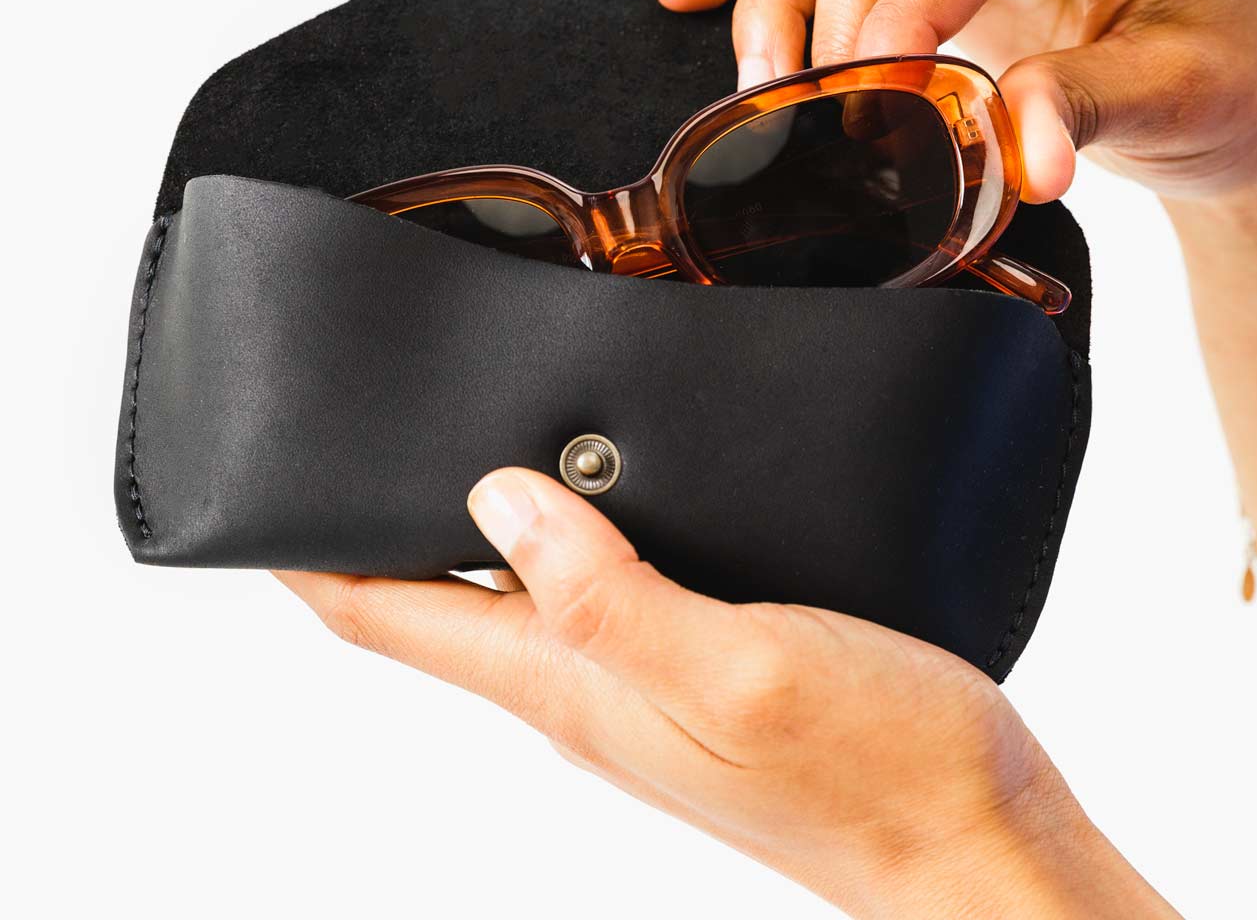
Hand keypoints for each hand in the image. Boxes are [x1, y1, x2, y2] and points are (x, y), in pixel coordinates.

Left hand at [277, 470, 1172, 916]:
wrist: (977, 836)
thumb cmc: (879, 768)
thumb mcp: (738, 665)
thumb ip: (609, 590)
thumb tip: (498, 498)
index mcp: (573, 687)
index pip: (391, 617)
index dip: (315, 553)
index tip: (270, 485)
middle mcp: (588, 690)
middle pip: (439, 601)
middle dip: (387, 521)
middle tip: (367, 429)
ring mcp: (644, 683)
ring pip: (520, 589)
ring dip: (481, 524)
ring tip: (468, 441)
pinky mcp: (702, 670)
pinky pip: (601, 588)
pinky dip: (574, 533)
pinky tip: (606, 491)